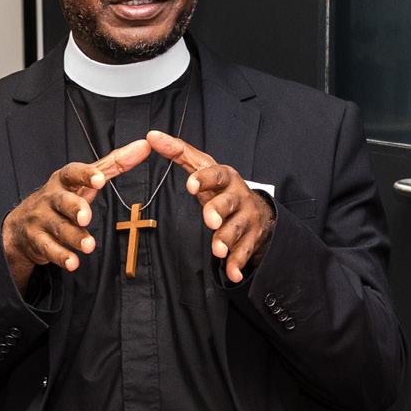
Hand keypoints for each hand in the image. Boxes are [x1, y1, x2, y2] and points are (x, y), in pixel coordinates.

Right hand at [1, 140, 152, 290]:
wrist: (21, 225)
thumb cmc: (61, 197)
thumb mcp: (84, 180)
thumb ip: (114, 164)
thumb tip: (144, 146)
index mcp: (63, 180)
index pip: (72, 173)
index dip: (85, 175)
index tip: (99, 179)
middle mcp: (50, 198)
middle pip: (62, 201)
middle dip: (75, 208)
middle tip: (86, 216)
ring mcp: (41, 220)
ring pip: (58, 227)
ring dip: (74, 237)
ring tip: (89, 245)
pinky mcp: (37, 241)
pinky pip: (49, 249)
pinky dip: (61, 257)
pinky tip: (73, 262)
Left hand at [146, 129, 274, 284]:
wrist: (259, 212)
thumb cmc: (222, 189)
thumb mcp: (204, 169)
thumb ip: (179, 153)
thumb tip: (152, 137)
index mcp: (225, 177)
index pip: (215, 173)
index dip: (204, 178)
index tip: (190, 184)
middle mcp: (238, 195)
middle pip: (229, 201)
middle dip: (219, 210)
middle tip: (210, 219)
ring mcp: (246, 218)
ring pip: (237, 228)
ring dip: (227, 239)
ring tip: (218, 250)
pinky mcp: (251, 238)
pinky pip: (244, 252)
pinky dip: (238, 263)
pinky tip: (232, 273)